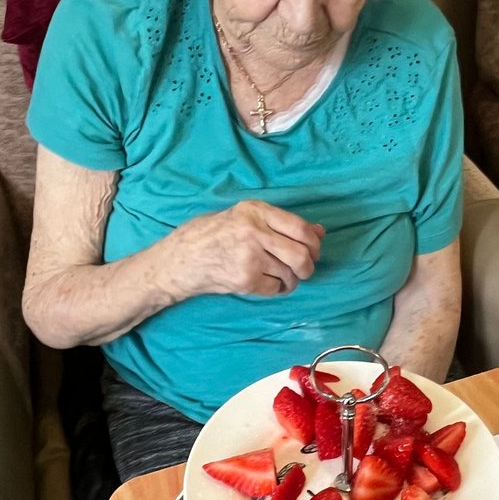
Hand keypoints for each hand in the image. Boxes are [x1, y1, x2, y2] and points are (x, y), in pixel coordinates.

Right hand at [160, 200, 324, 299]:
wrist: (179, 260)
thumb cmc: (211, 235)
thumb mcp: (244, 218)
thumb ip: (280, 223)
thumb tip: (319, 231)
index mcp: (255, 210)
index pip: (300, 228)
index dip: (314, 243)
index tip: (314, 250)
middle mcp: (253, 231)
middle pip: (301, 254)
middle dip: (308, 266)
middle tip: (303, 270)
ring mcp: (249, 256)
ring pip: (291, 273)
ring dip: (292, 280)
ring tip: (281, 277)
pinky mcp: (244, 279)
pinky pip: (276, 288)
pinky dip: (276, 289)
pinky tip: (266, 283)